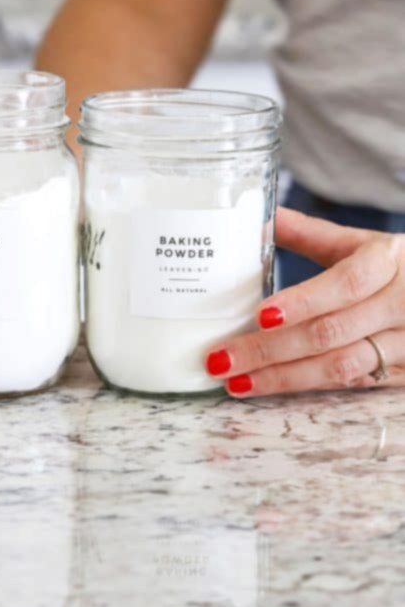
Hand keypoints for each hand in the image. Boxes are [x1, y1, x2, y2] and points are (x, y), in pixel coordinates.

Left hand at [205, 207, 404, 396]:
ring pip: (340, 367)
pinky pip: (351, 385)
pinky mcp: (404, 375)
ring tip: (236, 382)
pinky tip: (270, 388)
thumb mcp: (360, 243)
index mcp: (389, 263)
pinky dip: (307, 387)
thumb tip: (256, 218)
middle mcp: (401, 305)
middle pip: (331, 332)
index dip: (304, 301)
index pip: (345, 284)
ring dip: (283, 378)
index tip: (262, 314)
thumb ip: (309, 233)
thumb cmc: (394, 266)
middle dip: (271, 350)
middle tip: (221, 359)